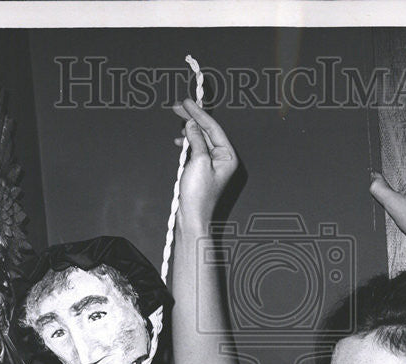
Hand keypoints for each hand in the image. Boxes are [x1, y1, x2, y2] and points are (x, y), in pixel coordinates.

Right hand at [172, 98, 238, 227]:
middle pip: (208, 132)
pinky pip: (196, 150)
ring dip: (189, 130)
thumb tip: (192, 125)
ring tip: (178, 119)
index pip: (214, 129)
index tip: (187, 103)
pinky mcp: (202, 171)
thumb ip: (197, 140)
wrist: (192, 218)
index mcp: (228, 157)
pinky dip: (187, 143)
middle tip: (178, 106)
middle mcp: (223, 160)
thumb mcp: (198, 162)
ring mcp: (212, 165)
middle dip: (193, 119)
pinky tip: (179, 141)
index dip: (199, 114)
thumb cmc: (198, 195)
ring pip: (201, 140)